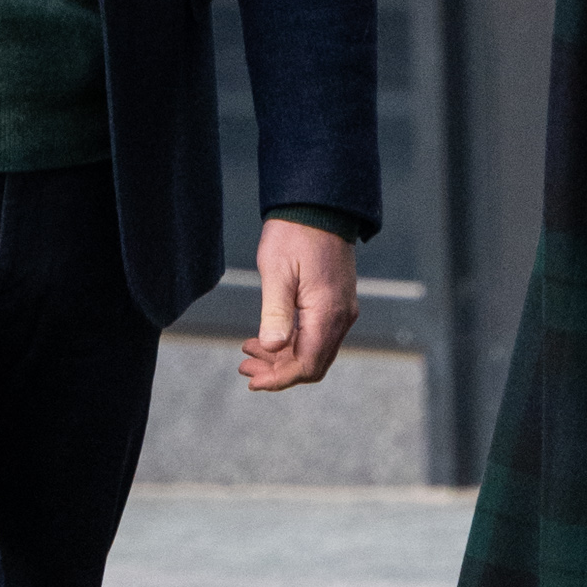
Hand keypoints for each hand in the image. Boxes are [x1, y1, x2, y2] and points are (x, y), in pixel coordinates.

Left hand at [239, 219, 357, 391]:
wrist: (317, 205)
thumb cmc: (294, 234)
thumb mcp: (277, 273)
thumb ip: (276, 313)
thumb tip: (272, 348)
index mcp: (327, 313)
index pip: (307, 364)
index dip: (280, 379)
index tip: (253, 381)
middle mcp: (341, 316)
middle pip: (313, 363)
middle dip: (278, 372)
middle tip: (245, 368)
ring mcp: (341, 309)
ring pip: (315, 351)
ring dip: (283, 358)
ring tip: (249, 353)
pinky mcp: (336, 302)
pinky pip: (318, 335)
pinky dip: (293, 342)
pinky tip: (268, 338)